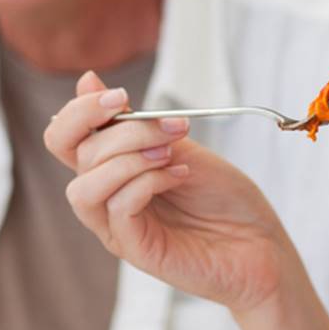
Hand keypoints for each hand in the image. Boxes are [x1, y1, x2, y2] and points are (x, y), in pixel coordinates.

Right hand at [44, 71, 296, 316]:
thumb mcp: (181, 145)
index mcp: (112, 169)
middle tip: (171, 128)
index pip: (64, 137)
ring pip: (84, 187)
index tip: (121, 96)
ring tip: (170, 155)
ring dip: (127, 159)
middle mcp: (107, 198)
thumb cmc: (225, 198)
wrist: (263, 245)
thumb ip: (138, 121)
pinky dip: (145, 183)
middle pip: (75, 155)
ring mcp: (117, 227)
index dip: (80, 111)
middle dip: (122, 130)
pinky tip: (178, 176)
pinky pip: (117, 209)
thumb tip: (88, 79)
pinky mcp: (135, 250)